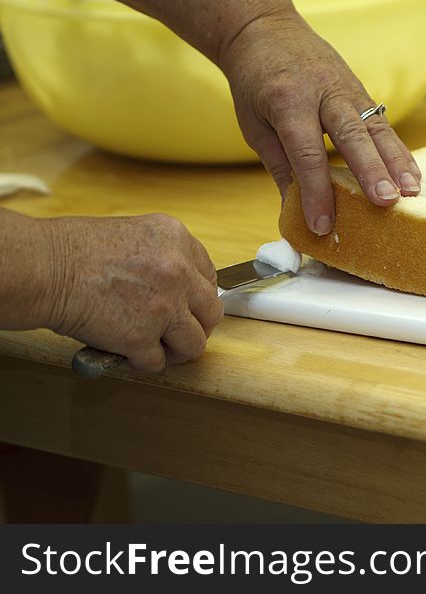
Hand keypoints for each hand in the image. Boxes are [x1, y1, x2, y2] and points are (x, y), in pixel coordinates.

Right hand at [41, 214, 222, 372]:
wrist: (42, 267)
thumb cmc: (72, 251)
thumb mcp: (134, 236)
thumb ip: (163, 258)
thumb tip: (179, 288)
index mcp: (177, 240)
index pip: (209, 277)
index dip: (197, 297)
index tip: (188, 306)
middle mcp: (179, 272)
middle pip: (211, 312)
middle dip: (195, 326)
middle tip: (176, 333)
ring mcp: (164, 307)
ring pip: (194, 343)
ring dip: (176, 350)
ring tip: (157, 348)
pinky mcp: (142, 337)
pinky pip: (157, 362)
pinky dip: (142, 362)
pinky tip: (127, 352)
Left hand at [219, 9, 421, 235]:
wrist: (265, 28)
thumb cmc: (256, 81)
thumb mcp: (255, 125)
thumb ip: (280, 167)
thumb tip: (295, 213)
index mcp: (287, 101)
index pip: (306, 152)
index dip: (315, 192)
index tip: (322, 225)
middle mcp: (322, 91)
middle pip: (351, 135)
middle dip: (371, 171)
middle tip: (385, 202)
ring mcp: (346, 88)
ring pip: (376, 127)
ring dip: (396, 162)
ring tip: (410, 192)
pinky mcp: (361, 91)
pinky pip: (383, 124)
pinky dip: (399, 152)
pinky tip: (411, 176)